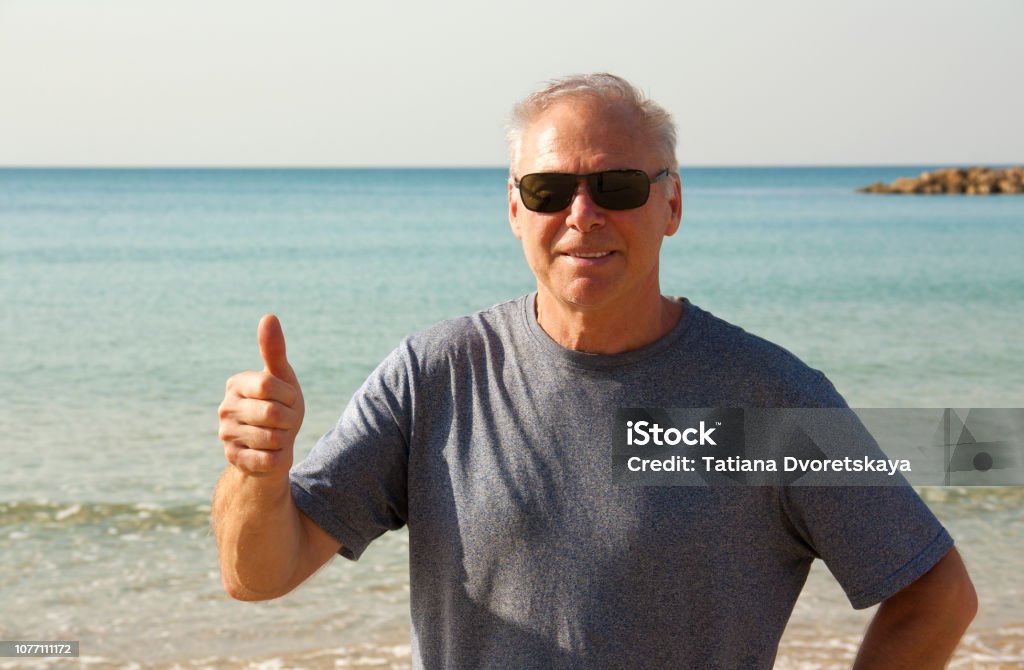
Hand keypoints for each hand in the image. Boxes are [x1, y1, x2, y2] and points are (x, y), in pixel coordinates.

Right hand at [218, 314, 304, 476]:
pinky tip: (271, 453)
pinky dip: (279, 457)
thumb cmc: (280, 407)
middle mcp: (225, 408)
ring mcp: (226, 434)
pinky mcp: (233, 459)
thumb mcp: (282, 378)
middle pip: (272, 413)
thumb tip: (269, 316)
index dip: (288, 394)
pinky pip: (269, 459)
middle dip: (289, 418)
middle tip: (285, 420)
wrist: (274, 447)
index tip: (288, 399)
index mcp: (236, 384)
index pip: (269, 385)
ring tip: (278, 435)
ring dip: (285, 438)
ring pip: (273, 438)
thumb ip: (274, 350)